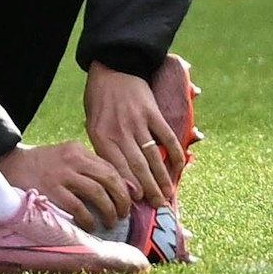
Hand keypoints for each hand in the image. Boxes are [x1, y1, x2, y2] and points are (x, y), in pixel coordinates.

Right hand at [0, 140, 132, 230]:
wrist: (9, 166)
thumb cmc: (42, 166)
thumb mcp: (66, 157)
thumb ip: (90, 168)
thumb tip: (123, 188)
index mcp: (78, 149)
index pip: (110, 167)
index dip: (125, 186)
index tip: (130, 200)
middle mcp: (72, 159)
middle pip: (109, 179)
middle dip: (121, 199)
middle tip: (123, 213)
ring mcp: (61, 175)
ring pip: (98, 193)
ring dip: (109, 211)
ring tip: (110, 221)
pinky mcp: (51, 191)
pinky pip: (79, 207)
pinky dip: (88, 219)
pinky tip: (90, 225)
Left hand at [84, 62, 182, 206]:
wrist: (112, 68)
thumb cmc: (99, 99)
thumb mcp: (92, 123)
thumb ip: (104, 146)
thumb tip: (116, 175)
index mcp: (100, 135)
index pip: (115, 167)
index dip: (127, 187)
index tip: (135, 204)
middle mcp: (119, 130)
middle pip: (136, 166)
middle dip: (148, 189)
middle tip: (158, 205)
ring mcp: (137, 121)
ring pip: (153, 156)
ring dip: (162, 177)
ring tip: (167, 193)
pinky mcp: (153, 112)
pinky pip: (167, 137)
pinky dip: (175, 153)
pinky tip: (179, 167)